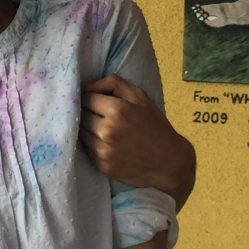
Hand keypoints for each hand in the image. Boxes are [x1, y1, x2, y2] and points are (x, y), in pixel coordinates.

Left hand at [80, 75, 194, 207]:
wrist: (168, 162)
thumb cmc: (154, 125)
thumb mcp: (140, 96)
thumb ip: (112, 83)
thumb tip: (86, 87)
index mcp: (117, 110)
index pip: (86, 98)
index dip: (90, 97)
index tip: (96, 99)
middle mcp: (107, 131)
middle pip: (80, 114)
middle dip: (87, 111)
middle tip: (98, 113)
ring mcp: (103, 150)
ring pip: (79, 131)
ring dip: (87, 127)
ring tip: (101, 127)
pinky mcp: (101, 165)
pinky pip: (85, 147)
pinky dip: (91, 142)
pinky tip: (104, 141)